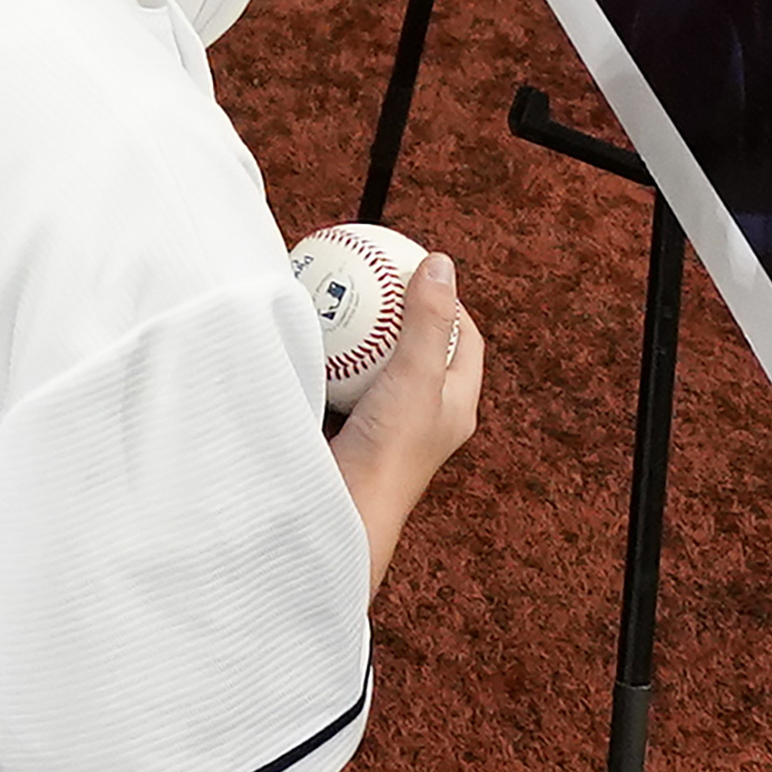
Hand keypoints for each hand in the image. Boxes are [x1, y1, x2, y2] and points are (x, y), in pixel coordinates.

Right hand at [331, 253, 482, 593]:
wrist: (342, 509)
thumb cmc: (389, 450)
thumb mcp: (417, 376)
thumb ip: (427, 320)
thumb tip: (440, 262)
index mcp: (456, 405)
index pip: (465, 340)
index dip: (450, 302)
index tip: (417, 270)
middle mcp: (423, 413)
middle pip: (418, 348)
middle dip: (395, 311)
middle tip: (370, 277)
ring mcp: (383, 422)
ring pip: (376, 365)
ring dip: (358, 334)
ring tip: (336, 297)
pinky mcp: (347, 428)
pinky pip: (340, 380)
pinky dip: (329, 356)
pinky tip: (306, 337)